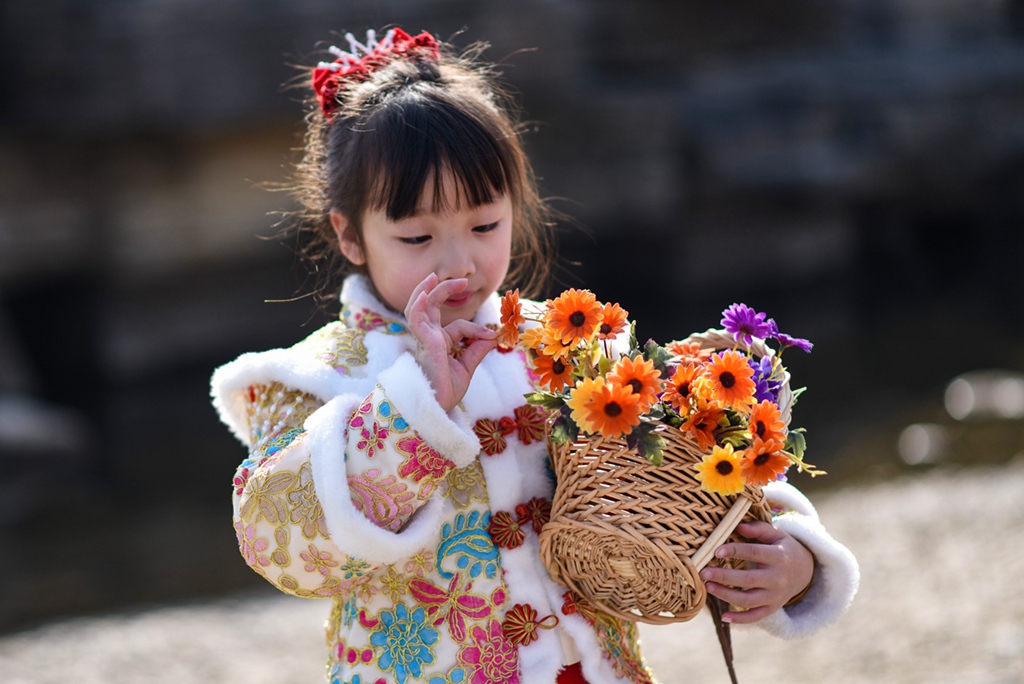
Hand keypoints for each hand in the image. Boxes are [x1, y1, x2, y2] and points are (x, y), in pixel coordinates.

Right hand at [405, 273, 496, 411]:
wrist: (436, 409)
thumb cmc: (445, 392)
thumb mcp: (467, 367)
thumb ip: (477, 349)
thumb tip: (494, 335)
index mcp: (439, 344)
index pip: (459, 327)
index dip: (478, 330)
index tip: (494, 337)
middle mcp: (429, 339)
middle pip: (431, 307)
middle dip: (443, 290)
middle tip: (461, 281)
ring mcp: (424, 340)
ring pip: (419, 308)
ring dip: (426, 290)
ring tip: (433, 276)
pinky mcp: (424, 343)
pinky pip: (416, 319)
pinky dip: (419, 304)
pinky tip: (425, 293)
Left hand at [699, 521, 813, 623]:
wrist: (805, 572)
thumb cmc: (783, 549)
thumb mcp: (776, 534)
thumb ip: (758, 528)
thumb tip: (738, 526)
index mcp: (779, 557)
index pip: (754, 553)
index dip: (735, 551)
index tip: (716, 551)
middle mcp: (778, 578)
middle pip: (748, 580)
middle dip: (724, 577)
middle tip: (704, 572)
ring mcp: (775, 596)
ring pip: (748, 600)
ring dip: (726, 595)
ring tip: (708, 586)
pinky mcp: (772, 608)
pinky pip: (755, 617)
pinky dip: (740, 620)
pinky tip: (723, 617)